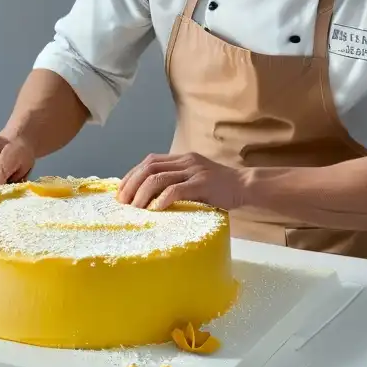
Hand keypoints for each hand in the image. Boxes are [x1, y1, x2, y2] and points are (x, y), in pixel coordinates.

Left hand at [116, 152, 246, 210]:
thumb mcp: (194, 179)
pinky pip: (176, 189)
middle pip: (149, 167)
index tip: (121, 192)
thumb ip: (176, 181)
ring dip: (142, 194)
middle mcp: (185, 160)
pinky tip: (155, 209)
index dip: (132, 175)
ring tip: (135, 209)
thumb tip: (150, 197)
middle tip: (123, 203)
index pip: (149, 161)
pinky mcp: (202, 183)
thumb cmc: (219, 187)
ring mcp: (194, 170)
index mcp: (181, 158)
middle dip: (132, 185)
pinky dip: (162, 199)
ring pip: (158, 178)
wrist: (245, 185)